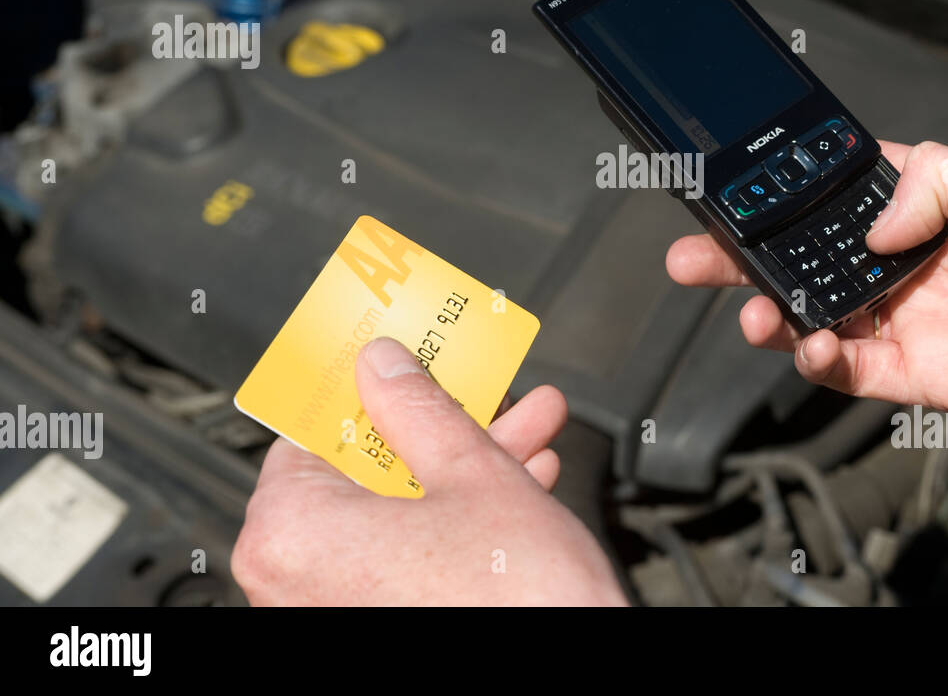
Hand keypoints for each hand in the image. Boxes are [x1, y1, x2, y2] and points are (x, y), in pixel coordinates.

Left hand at [233, 337, 626, 604]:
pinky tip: (519, 487)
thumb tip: (386, 368)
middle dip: (439, 429)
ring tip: (527, 433)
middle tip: (483, 394)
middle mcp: (293, 584)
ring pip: (394, 517)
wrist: (577, 682)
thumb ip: (418, 408)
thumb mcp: (473, 474)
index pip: (308, 430)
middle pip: (362, 474)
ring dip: (463, 471)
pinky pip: (404, 562)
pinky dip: (455, 526)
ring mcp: (333, 615)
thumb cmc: (516, 608)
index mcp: (290, 532)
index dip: (365, 389)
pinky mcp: (376, 630)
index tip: (395, 363)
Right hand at [667, 140, 947, 510]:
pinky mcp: (937, 377)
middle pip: (825, 253)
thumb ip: (941, 186)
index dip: (801, 186)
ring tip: (751, 315)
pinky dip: (823, 361)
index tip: (746, 186)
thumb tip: (878, 217)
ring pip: (830, 312)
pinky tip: (808, 348)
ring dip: (780, 312)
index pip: (859, 186)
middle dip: (759, 254)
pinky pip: (860, 369)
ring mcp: (931, 320)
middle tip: (700, 256)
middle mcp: (935, 261)